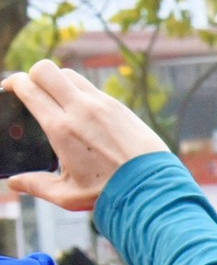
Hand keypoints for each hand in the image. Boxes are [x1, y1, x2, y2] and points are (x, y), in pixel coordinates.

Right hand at [2, 61, 170, 211]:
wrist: (153, 188)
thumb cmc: (110, 193)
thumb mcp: (67, 194)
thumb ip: (36, 185)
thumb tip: (14, 183)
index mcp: (62, 128)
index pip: (29, 88)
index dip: (13, 83)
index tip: (9, 88)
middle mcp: (81, 109)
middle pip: (46, 69)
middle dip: (32, 75)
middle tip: (29, 90)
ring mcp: (104, 105)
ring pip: (70, 75)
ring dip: (57, 81)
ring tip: (54, 99)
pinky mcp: (120, 107)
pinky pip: (92, 88)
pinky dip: (79, 92)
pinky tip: (79, 110)